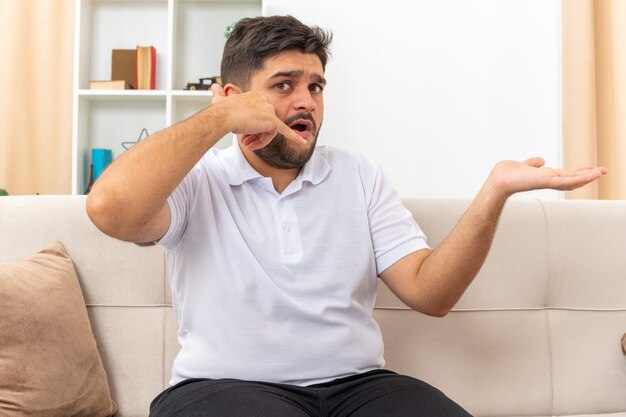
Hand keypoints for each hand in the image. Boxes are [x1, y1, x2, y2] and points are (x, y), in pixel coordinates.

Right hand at [210, 83, 305, 150]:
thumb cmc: (220, 111)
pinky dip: (294, 137)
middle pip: (265, 124)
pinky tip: (302, 142)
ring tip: (248, 144)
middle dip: (255, 135)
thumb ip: (219, 94)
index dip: (251, 126)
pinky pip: (286, 131)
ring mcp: (269, 110)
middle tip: (245, 141)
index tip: (242, 132)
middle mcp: (264, 101)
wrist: (223, 116)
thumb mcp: (219, 100)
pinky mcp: (272, 121)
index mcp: (255, 96)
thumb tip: (214, 87)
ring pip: (268, 131)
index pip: (259, 115)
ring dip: (259, 140)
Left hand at [487, 157, 607, 197]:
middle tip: (603, 171)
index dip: (579, 172)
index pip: (566, 174)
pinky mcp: (547, 181)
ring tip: (602, 172)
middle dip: (588, 175)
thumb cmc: (507, 175)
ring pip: (573, 180)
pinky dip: (580, 178)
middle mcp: (548, 180)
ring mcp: (549, 182)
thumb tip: (540, 161)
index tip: (590, 169)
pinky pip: (567, 180)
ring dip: (588, 176)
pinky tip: (591, 175)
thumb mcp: (524, 165)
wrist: (499, 180)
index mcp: (544, 176)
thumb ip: (532, 163)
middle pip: (573, 178)